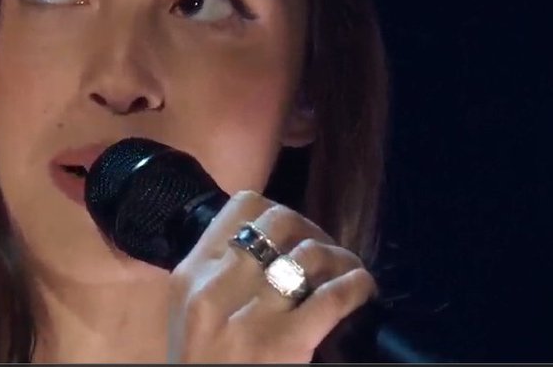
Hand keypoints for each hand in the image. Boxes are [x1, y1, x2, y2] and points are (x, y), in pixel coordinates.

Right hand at [166, 190, 377, 362]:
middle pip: (280, 222)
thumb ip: (221, 282)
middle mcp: (213, 290)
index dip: (279, 213)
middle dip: (312, 231)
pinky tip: (362, 291)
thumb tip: (271, 250)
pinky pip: (333, 296)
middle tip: (326, 255)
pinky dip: (356, 286)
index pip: (242, 207)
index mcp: (189, 277)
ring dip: (340, 259)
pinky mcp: (283, 344)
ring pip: (309, 254)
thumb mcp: (196, 318)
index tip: (293, 236)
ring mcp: (247, 319)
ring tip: (349, 273)